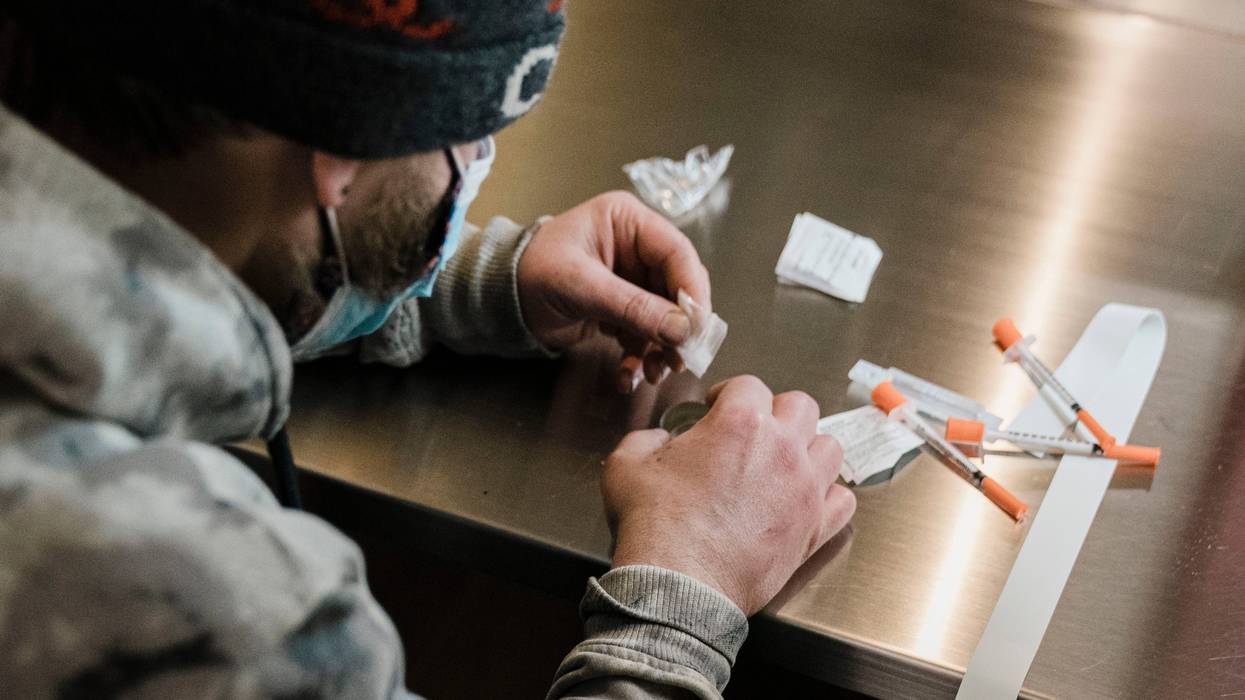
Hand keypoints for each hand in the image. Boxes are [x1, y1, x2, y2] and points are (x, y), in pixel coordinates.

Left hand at [517, 191, 710, 389]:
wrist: (500, 301)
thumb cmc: (530, 274)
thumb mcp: (582, 286)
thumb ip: (633, 307)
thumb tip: (681, 329)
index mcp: (627, 222)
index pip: (677, 253)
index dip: (692, 290)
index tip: (698, 326)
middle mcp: (635, 247)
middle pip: (677, 287)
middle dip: (679, 326)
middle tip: (682, 356)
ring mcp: (631, 279)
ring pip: (666, 315)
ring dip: (663, 347)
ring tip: (656, 371)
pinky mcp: (623, 307)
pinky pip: (646, 332)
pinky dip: (642, 356)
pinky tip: (631, 374)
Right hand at [602, 376, 855, 614]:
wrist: (678, 581)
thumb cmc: (654, 523)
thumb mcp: (627, 466)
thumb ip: (645, 439)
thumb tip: (658, 439)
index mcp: (740, 422)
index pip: (748, 385)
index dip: (729, 393)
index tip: (717, 407)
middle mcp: (781, 447)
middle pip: (800, 406)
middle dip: (776, 412)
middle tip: (755, 431)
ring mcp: (805, 487)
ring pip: (830, 447)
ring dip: (808, 449)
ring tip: (786, 463)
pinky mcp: (815, 527)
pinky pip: (843, 500)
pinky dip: (828, 496)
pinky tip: (807, 501)